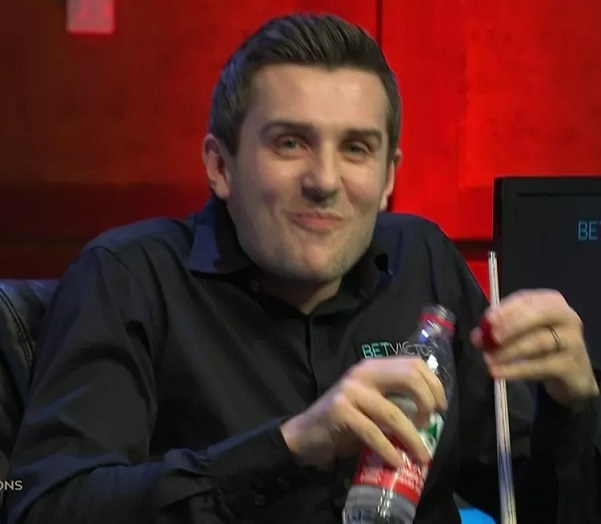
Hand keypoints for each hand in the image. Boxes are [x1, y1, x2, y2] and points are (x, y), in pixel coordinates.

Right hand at [280, 357, 446, 468]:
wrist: (305, 435)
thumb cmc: (344, 423)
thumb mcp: (372, 407)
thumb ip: (395, 404)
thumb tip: (430, 419)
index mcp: (373, 367)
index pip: (413, 364)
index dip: (434, 385)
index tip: (440, 408)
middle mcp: (363, 373)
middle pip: (409, 378)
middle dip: (427, 403)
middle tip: (430, 425)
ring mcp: (350, 391)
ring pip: (394, 413)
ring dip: (412, 438)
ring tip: (421, 456)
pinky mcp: (340, 411)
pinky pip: (374, 433)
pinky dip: (389, 450)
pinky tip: (397, 462)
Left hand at [470, 289, 599, 407]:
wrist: (573, 374)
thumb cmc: (543, 346)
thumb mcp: (522, 333)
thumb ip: (500, 329)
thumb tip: (477, 335)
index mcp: (551, 302)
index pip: (527, 299)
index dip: (506, 309)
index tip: (488, 319)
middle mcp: (566, 317)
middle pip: (538, 315)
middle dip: (512, 324)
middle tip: (492, 336)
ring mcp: (572, 341)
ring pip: (538, 342)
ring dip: (509, 351)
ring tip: (488, 359)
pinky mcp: (570, 365)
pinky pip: (540, 365)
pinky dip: (516, 369)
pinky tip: (498, 372)